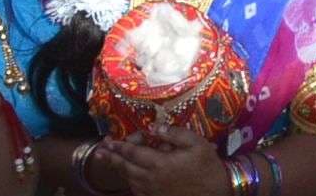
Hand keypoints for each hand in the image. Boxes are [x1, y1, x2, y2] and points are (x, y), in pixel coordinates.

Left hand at [98, 129, 225, 195]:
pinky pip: (136, 190)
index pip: (132, 152)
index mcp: (159, 163)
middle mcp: (150, 178)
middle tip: (99, 151)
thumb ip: (173, 133)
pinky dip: (129, 181)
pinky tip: (128, 176)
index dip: (119, 146)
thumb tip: (154, 126)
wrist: (216, 193)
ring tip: (109, 160)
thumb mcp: (196, 143)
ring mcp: (151, 191)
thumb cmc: (207, 167)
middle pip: (124, 167)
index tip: (108, 140)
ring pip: (128, 179)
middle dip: (111, 158)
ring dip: (118, 169)